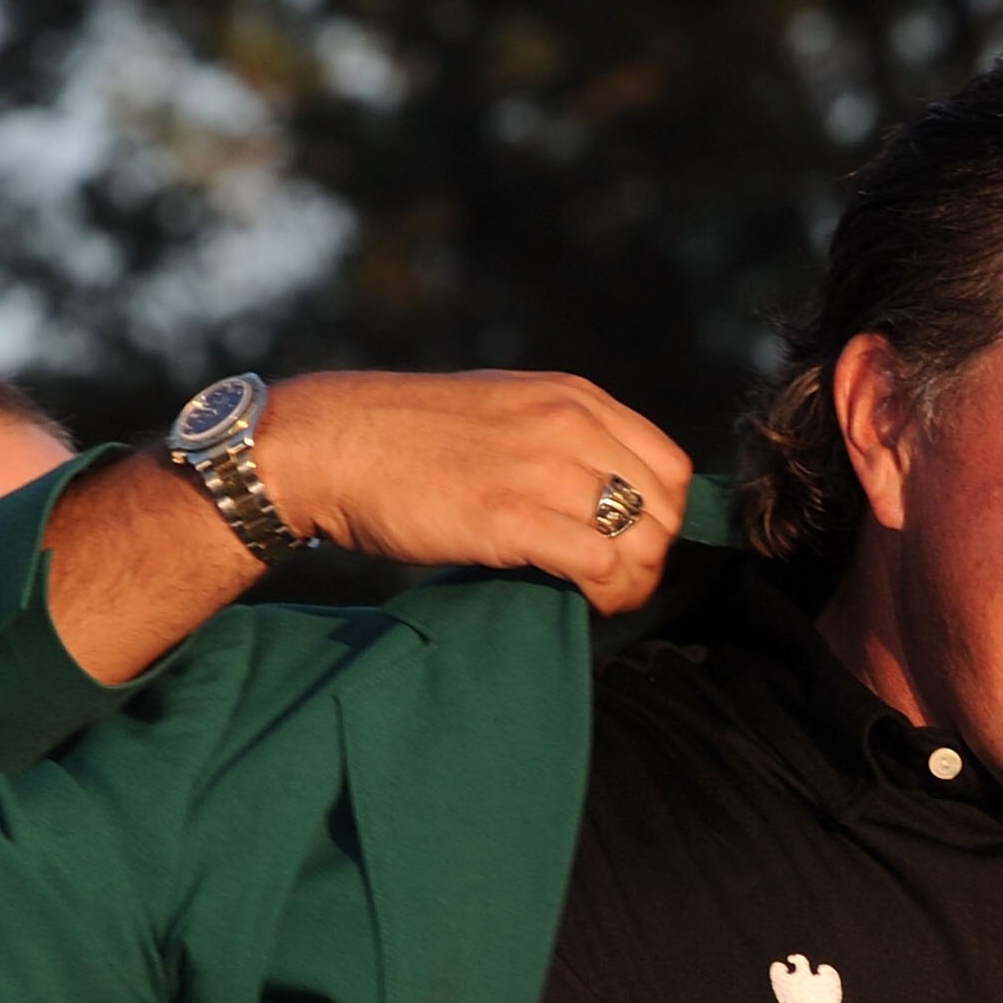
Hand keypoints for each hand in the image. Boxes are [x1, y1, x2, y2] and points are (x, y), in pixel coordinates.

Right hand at [260, 369, 695, 613]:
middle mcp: (568, 424)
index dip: (664, 517)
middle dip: (655, 555)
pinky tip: (585, 604)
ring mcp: (542, 468)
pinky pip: (601, 564)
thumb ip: (558, 440)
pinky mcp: (512, 517)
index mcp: (573, 397)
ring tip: (605, 600)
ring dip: (634, 583)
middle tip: (622, 584)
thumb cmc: (408, 440)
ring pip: (642, 539)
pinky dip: (606, 595)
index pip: (669, 465)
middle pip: (666, 506)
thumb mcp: (503, 413)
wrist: (333, 444)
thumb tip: (601, 496)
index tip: (635, 546)